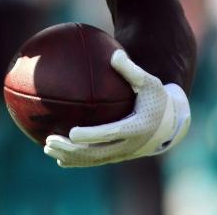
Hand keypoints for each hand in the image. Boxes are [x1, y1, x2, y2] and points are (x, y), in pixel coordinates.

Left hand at [43, 50, 190, 167]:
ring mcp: (123, 153)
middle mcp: (129, 145)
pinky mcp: (118, 155)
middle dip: (72, 150)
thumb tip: (114, 54)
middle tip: (49, 141)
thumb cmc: (156, 97)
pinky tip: (58, 156)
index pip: (110, 133)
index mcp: (136, 128)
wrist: (170, 123)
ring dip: (70, 157)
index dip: (91, 135)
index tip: (72, 133)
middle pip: (97, 153)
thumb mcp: (150, 82)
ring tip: (46, 148)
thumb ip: (131, 70)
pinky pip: (96, 160)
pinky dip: (77, 160)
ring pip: (94, 160)